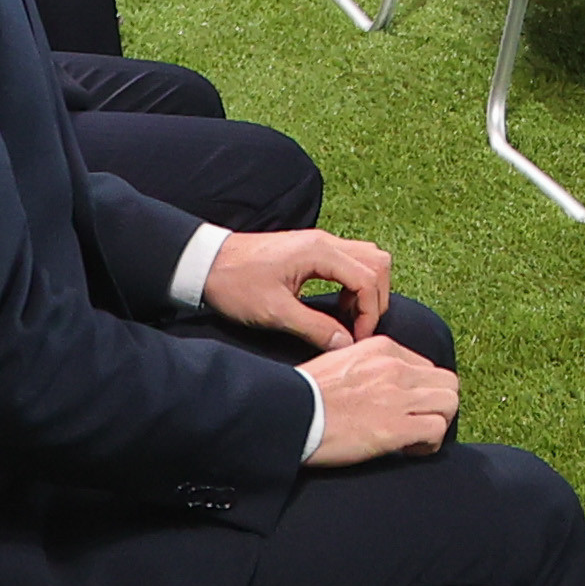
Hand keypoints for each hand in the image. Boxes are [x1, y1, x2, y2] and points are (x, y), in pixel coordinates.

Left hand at [202, 224, 396, 350]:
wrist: (207, 263)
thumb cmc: (236, 284)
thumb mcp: (275, 313)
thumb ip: (314, 328)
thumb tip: (346, 345)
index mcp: (320, 252)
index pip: (368, 278)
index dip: (369, 312)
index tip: (357, 339)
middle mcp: (326, 241)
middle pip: (377, 263)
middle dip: (375, 299)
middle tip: (358, 328)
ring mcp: (320, 242)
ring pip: (367, 258)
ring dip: (367, 289)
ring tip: (348, 318)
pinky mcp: (312, 249)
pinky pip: (350, 260)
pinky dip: (354, 283)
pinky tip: (336, 305)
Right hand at [297, 329, 458, 466]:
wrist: (289, 415)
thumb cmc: (306, 395)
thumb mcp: (340, 362)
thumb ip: (368, 366)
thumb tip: (380, 385)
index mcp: (382, 349)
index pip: (426, 367)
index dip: (422, 391)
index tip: (407, 408)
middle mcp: (396, 367)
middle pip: (447, 382)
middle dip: (439, 405)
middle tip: (420, 423)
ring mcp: (398, 396)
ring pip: (450, 403)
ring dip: (438, 423)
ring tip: (417, 438)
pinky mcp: (395, 426)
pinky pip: (437, 430)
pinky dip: (429, 444)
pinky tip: (410, 450)